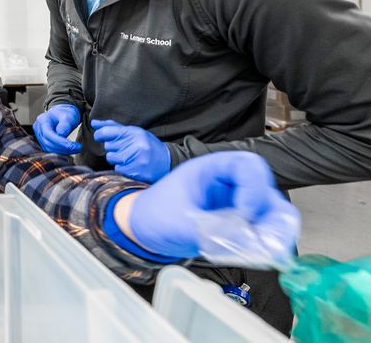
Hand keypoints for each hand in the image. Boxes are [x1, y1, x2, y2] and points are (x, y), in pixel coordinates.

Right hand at [33, 104, 80, 153]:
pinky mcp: (44, 142)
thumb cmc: (65, 114)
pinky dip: (61, 151)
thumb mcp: (68, 115)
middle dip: (63, 148)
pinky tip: (70, 150)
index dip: (59, 141)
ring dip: (63, 151)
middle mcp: (38, 129)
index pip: (48, 134)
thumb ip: (65, 124)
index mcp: (42, 120)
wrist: (62, 115)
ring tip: (76, 149)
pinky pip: (51, 150)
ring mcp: (40, 136)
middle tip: (78, 148)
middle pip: (47, 142)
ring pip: (49, 148)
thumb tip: (61, 134)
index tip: (72, 145)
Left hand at [92, 120, 170, 182]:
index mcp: (134, 132)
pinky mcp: (137, 172)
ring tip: (129, 158)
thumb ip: (113, 127)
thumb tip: (94, 123)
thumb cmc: (147, 145)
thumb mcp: (134, 132)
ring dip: (117, 159)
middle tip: (124, 149)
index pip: (107, 131)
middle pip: (108, 146)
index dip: (100, 134)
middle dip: (113, 148)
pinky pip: (118, 169)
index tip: (99, 136)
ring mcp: (137, 159)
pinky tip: (132, 166)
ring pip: (111, 158)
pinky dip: (122, 168)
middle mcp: (136, 144)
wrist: (168, 161)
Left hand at [123, 152, 299, 260]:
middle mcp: (229, 183)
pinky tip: (262, 255)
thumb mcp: (176, 222)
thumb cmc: (155, 214)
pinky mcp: (240, 224)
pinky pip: (265, 230)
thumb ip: (208, 232)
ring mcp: (236, 203)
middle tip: (264, 239)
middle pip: (266, 187)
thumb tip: (245, 241)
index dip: (253, 188)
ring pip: (271, 210)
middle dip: (270, 213)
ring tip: (266, 250)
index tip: (245, 213)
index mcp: (211, 169)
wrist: (144, 230)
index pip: (246, 165)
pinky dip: (269, 242)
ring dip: (274, 230)